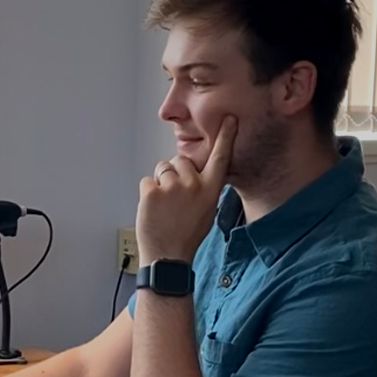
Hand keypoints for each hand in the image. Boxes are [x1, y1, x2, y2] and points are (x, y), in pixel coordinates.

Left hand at [136, 115, 235, 263]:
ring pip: (162, 169)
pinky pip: (147, 181)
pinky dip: (147, 193)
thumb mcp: (207, 210)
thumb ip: (204, 188)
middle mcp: (193, 185)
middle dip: (174, 173)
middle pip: (180, 160)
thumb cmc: (187, 235)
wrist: (168, 256)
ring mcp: (172, 187)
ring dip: (160, 183)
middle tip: (174, 199)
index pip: (220, 158)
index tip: (229, 120)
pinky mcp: (152, 191)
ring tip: (164, 207)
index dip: (225, 137)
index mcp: (210, 190)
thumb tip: (195, 173)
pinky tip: (153, 210)